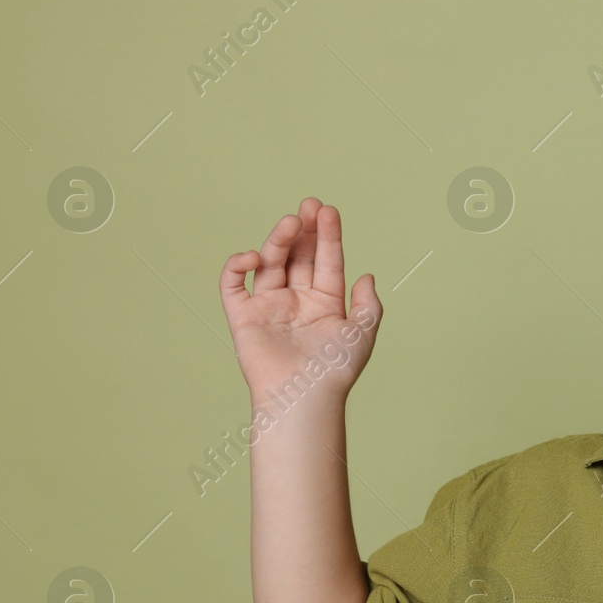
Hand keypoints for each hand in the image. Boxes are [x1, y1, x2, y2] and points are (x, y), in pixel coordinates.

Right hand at [219, 198, 382, 401]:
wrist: (304, 397)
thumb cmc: (335, 370)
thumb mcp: (363, 333)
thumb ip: (368, 304)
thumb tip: (368, 275)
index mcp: (325, 303)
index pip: (327, 260)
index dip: (328, 235)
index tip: (328, 211)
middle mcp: (296, 301)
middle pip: (298, 256)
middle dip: (303, 230)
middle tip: (308, 205)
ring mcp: (269, 306)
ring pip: (270, 263)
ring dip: (278, 240)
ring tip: (290, 223)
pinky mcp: (243, 316)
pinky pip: (233, 284)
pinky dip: (237, 265)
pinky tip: (254, 256)